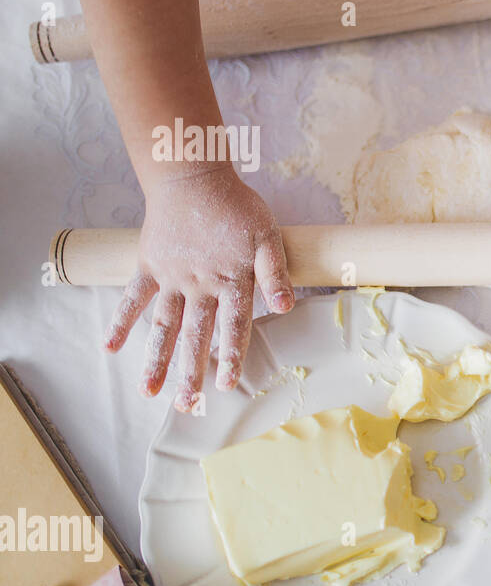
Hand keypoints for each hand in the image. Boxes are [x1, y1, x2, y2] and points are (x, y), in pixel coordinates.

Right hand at [103, 166, 293, 411]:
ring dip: (156, 359)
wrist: (194, 178)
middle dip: (191, 373)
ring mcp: (172, 279)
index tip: (227, 385)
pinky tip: (111, 347)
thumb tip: (285, 307)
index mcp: (232, 282)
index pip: (233, 327)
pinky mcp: (150, 266)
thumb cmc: (236, 207)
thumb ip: (276, 273)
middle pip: (195, 336)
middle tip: (187, 406)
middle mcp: (200, 287)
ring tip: (149, 392)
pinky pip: (132, 298)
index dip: (232, 356)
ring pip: (163, 326)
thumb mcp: (268, 236)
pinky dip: (121, 322)